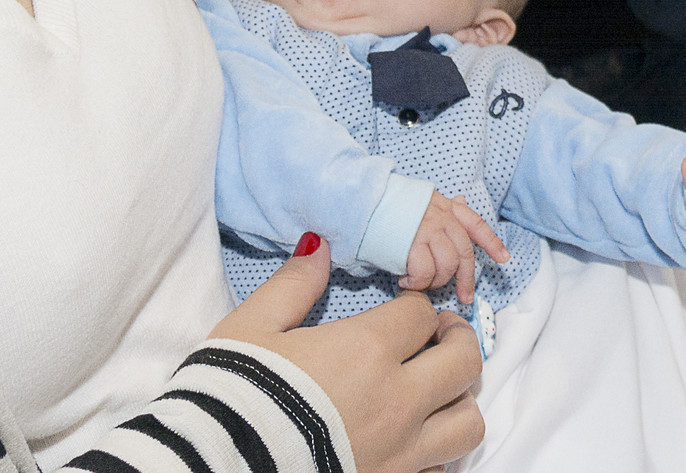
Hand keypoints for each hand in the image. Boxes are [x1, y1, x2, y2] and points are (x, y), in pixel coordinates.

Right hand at [210, 235, 483, 472]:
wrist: (205, 470)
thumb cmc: (228, 397)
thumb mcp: (251, 328)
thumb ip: (294, 285)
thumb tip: (319, 246)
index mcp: (368, 351)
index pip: (422, 314)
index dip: (415, 306)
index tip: (404, 310)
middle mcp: (397, 401)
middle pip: (465, 361)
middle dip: (456, 340)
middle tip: (436, 337)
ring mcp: (400, 452)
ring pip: (469, 422)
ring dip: (458, 401)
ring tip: (434, 391)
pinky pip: (440, 467)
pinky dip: (436, 451)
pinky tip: (409, 439)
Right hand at [398, 192, 510, 303]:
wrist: (363, 199)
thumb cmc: (389, 204)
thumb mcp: (422, 199)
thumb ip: (443, 207)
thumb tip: (462, 201)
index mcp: (446, 207)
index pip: (476, 225)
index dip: (492, 243)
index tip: (504, 259)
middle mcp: (442, 218)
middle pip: (464, 253)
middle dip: (466, 279)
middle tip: (464, 296)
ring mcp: (428, 231)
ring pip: (446, 266)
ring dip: (435, 281)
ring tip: (419, 282)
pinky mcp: (411, 245)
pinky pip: (424, 272)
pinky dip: (416, 282)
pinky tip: (405, 280)